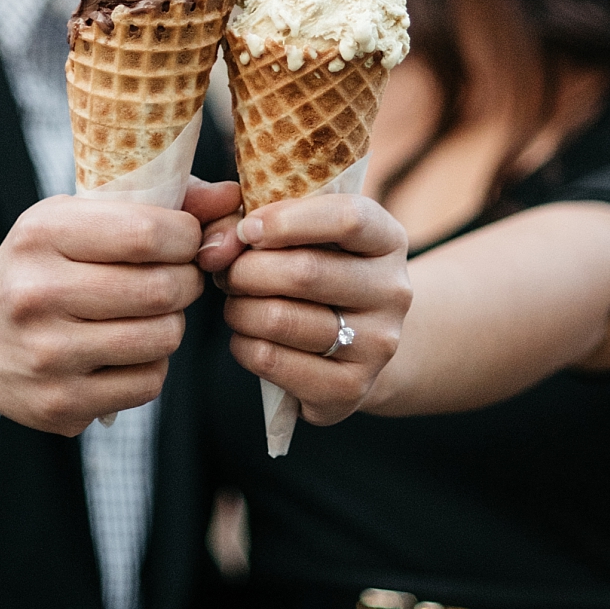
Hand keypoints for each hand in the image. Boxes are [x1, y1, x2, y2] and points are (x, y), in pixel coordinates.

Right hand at [0, 196, 204, 441]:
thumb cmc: (43, 265)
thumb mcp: (79, 218)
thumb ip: (158, 202)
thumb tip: (232, 197)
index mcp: (41, 234)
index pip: (148, 233)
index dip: (187, 236)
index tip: (185, 239)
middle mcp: (35, 294)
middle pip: (162, 289)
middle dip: (186, 280)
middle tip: (176, 277)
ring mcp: (45, 355)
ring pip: (162, 338)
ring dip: (172, 323)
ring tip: (150, 312)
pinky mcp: (59, 404)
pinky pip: (148, 382)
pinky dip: (153, 364)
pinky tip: (128, 349)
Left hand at [198, 194, 411, 426]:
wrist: (356, 344)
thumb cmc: (316, 270)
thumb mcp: (300, 234)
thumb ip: (253, 222)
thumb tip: (216, 247)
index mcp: (388, 240)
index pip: (348, 219)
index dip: (287, 220)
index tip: (249, 229)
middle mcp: (393, 292)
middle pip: (304, 272)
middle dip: (246, 270)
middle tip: (227, 272)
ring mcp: (376, 345)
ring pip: (280, 318)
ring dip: (239, 308)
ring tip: (238, 303)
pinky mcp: (349, 389)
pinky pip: (271, 359)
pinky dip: (243, 344)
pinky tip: (249, 336)